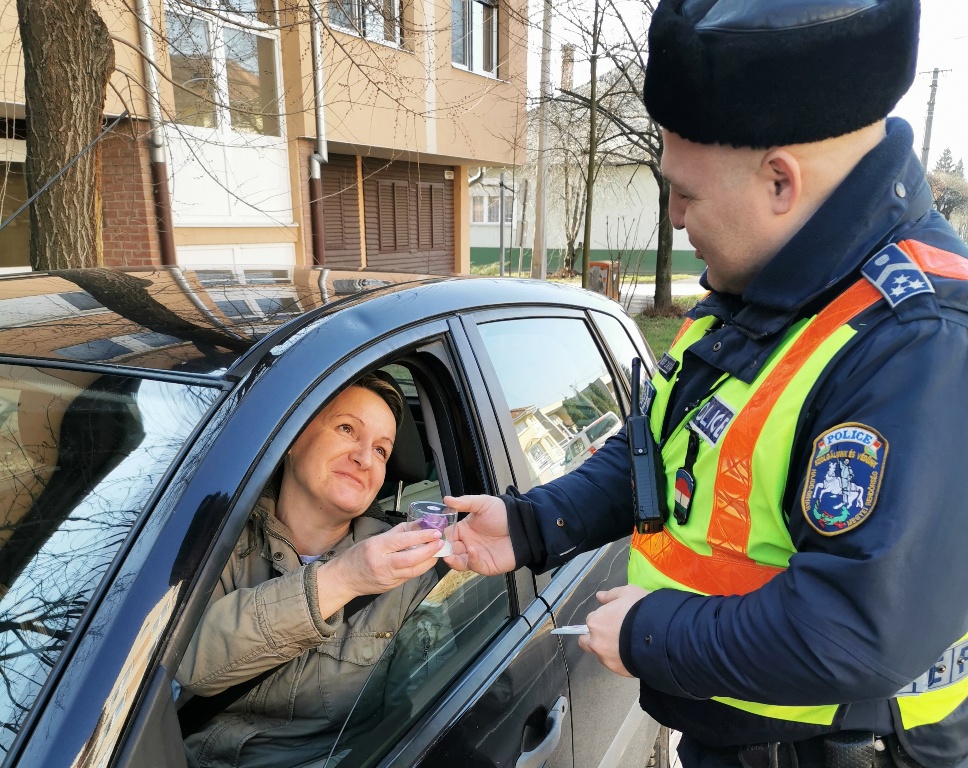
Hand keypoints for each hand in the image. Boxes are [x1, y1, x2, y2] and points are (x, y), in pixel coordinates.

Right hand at [318, 523, 442, 615]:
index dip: (421, 537)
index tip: (434, 532)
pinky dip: (421, 568)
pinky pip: (410, 576)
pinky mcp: (391, 587)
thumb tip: (416, 524)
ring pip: (414, 570)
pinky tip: (428, 561)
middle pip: (411, 558)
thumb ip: (396, 533)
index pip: (402, 541)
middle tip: (441, 542)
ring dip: (429, 561)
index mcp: (377, 547)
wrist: (344, 578)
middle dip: (429, 550)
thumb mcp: (374, 539)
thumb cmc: (358, 555)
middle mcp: (382, 564)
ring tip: (438, 551)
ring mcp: (387, 578)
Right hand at [440, 494, 515, 575]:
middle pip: (450, 551)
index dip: (439, 537)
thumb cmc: (503, 513)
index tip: (433, 536)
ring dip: (453, 560)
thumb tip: (446, 499)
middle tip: (438, 549)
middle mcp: (467, 544)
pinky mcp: (487, 565)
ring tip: (450, 556)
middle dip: (443, 551)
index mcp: (463, 530)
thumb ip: (464, 502)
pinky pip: (475, 566)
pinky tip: (472, 551)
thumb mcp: (482, 504)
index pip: (447, 535)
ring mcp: (476, 556)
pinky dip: (471, 560)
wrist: (523, 525)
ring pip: (459, 562)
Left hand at [577, 585, 648, 677]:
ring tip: (628, 644)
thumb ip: (611, 595)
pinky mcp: (619, 671)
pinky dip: (620, 659)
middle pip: (586, 642)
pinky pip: (615, 664)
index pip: (591, 620)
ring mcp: (607, 659)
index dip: (602, 618)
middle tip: (613, 634)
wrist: (660, 636)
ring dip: (608, 650)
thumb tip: (599, 596)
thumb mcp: (628, 593)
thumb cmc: (640, 610)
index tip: (614, 619)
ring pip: (601, 654)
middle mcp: (596, 642)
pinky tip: (633, 653)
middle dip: (595, 638)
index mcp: (595, 622)